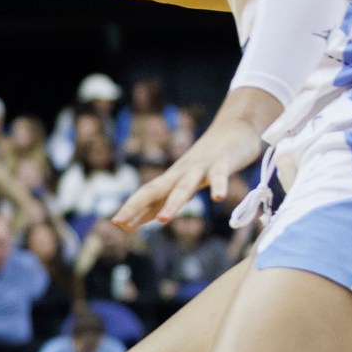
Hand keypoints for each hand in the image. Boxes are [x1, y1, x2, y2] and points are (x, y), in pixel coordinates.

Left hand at [110, 100, 272, 230]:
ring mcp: (201, 166)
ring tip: (163, 220)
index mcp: (173, 177)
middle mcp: (182, 172)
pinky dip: (220, 186)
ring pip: (185, 186)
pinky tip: (218, 199)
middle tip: (118, 222)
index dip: (132, 208)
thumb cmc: (211, 159)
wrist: (235, 127)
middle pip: (155, 189)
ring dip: (173, 203)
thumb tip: (155, 218)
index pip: (147, 194)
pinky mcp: (223, 162)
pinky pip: (221, 176)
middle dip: (135, 206)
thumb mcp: (189, 179)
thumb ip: (175, 196)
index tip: (116, 224)